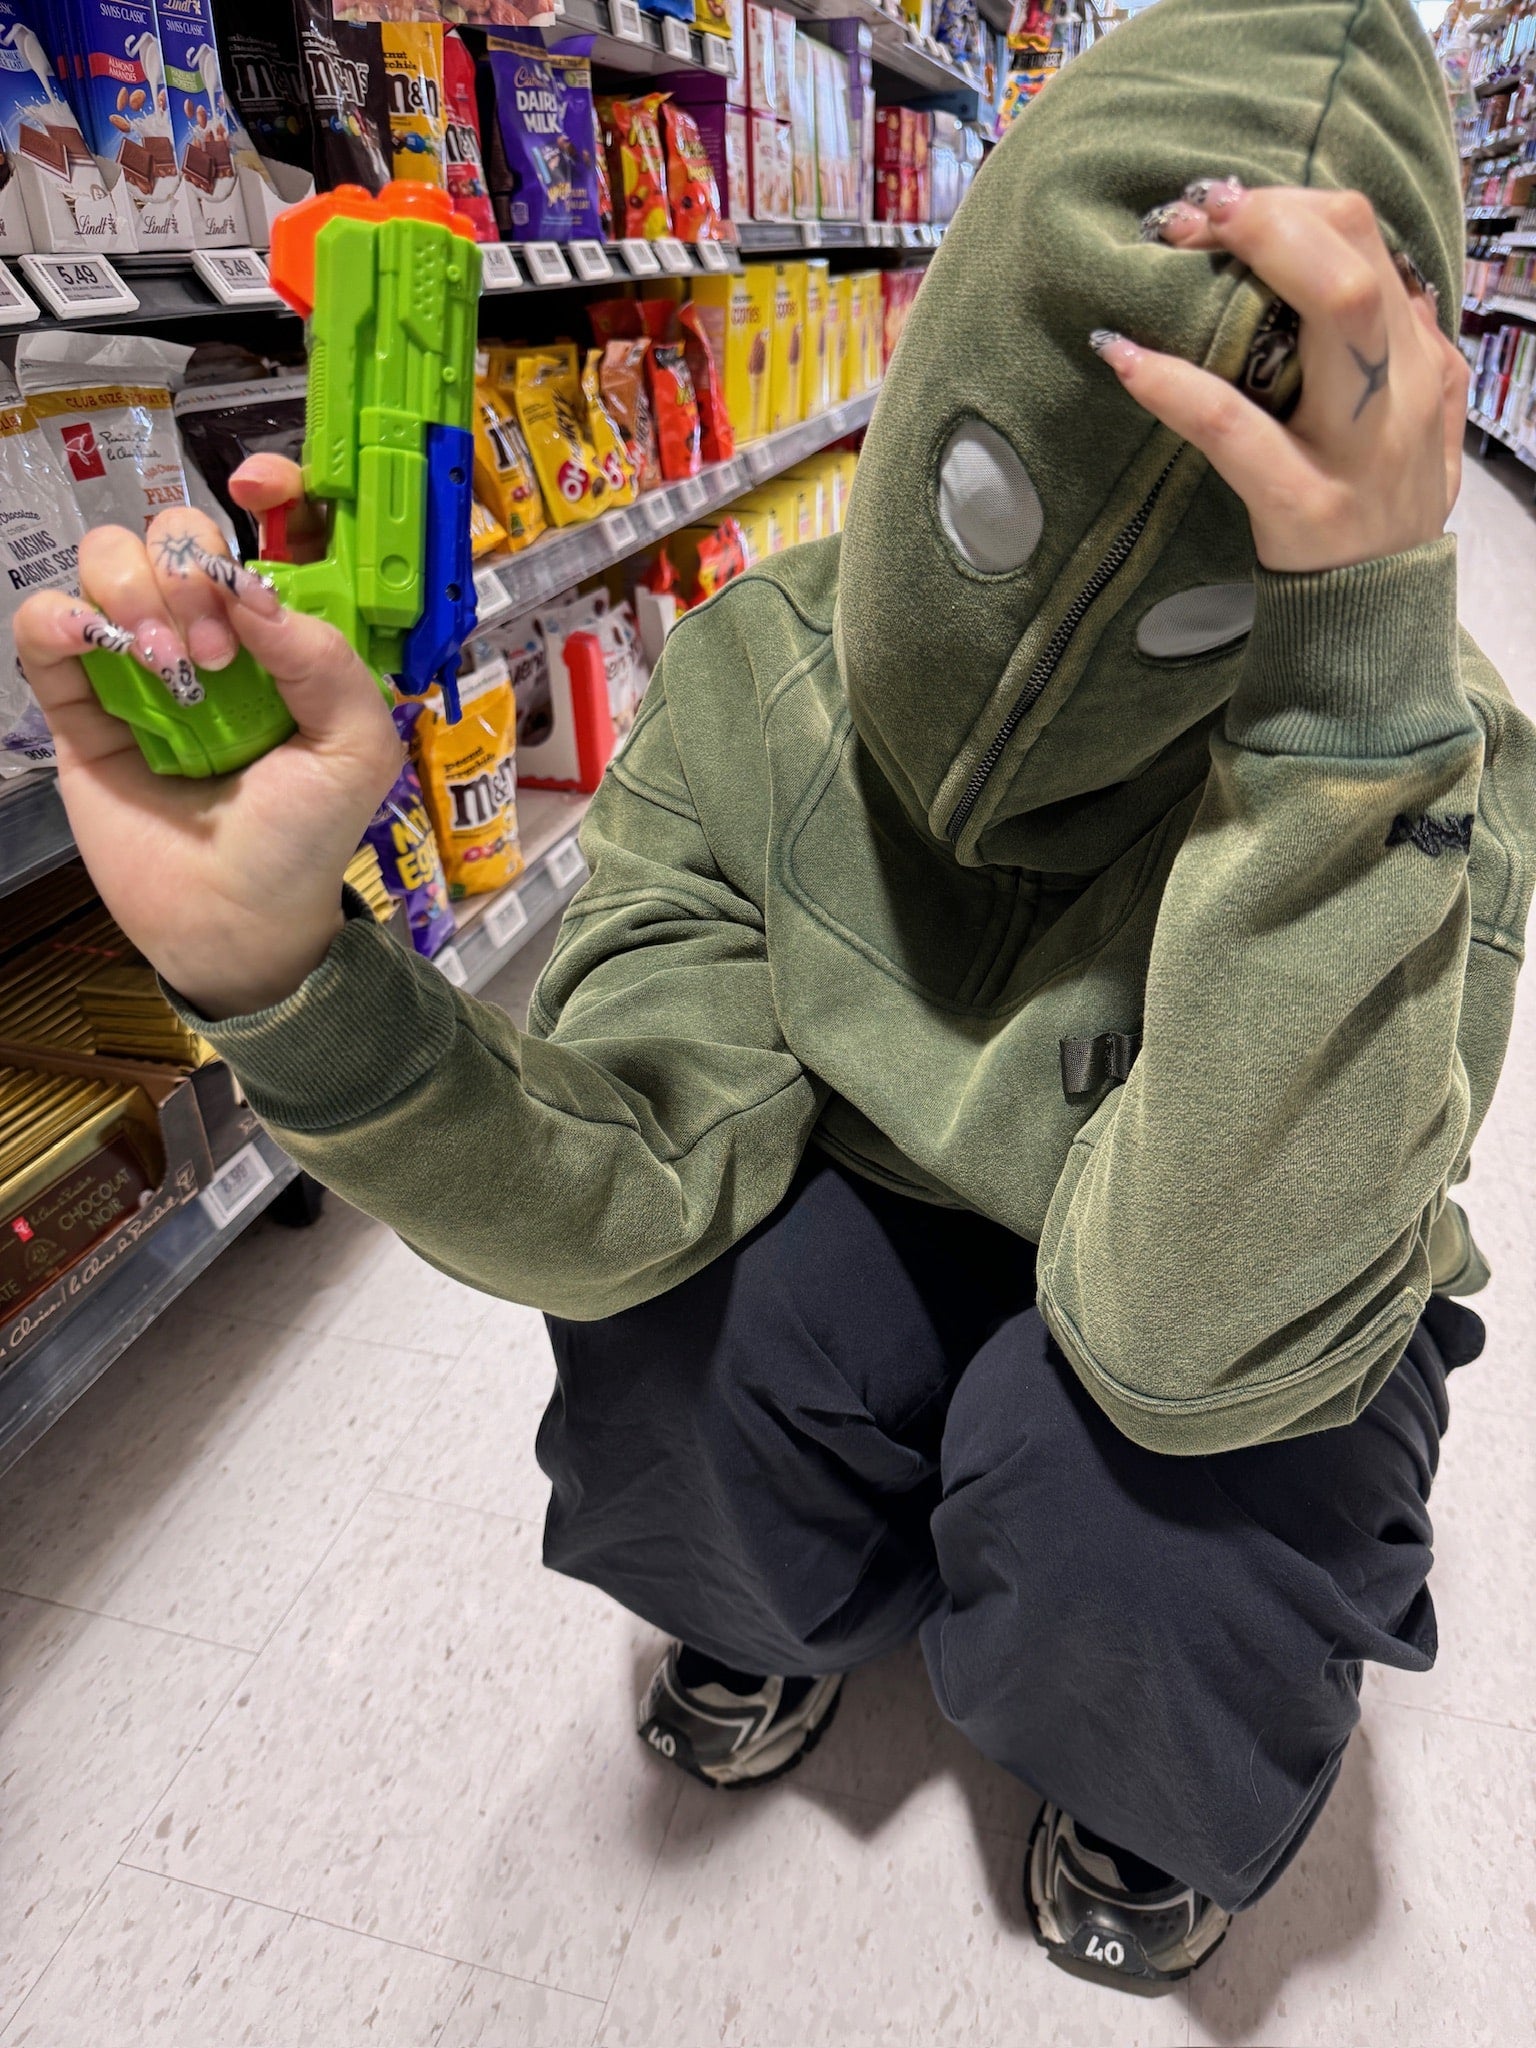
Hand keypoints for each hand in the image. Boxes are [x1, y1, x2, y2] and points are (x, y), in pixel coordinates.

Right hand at [15, 460, 401, 1020]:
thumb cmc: (303, 841)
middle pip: (178, 530)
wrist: (236, 920)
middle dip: (193, 565)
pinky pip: (45, 624)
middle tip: (218, 650)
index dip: (271, 487)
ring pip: (109, 559)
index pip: (273, 527)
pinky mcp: (79, 703)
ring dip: (136, 593)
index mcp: (284, 635)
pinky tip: (92, 642)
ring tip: (170, 670)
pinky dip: (60, 616)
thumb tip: (257, 593)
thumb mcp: (356, 750)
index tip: (259, 486)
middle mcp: (211, 634)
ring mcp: (140, 662)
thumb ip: (329, 660)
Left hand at [1092, 181, 1468, 572]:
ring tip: (1173, 245)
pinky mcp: (1305, 504)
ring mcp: (1358, 448)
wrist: (1374, 622)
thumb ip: (1399, 354)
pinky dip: (1176, 385)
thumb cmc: (1373, 514)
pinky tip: (1125, 358)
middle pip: (1361, 256)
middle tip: (1195, 211)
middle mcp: (1399, 392)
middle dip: (1275, 215)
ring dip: (1254, 257)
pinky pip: (1238, 428)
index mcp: (1416, 364)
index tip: (1222, 207)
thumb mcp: (1410, 427)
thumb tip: (1368, 274)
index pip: (1367, 244)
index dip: (1293, 207)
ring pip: (1337, 312)